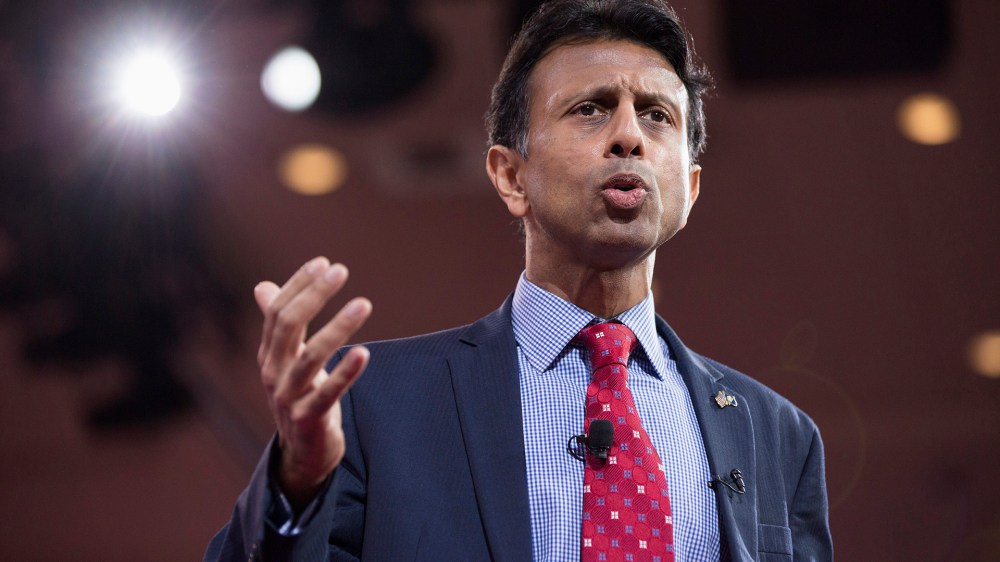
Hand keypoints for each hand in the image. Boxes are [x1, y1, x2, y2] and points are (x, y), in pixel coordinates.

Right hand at [253, 257, 371, 508]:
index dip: (298, 285)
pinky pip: (327, 393)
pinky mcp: (308, 418)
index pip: (278, 311)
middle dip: (314, 295)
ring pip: (310, 356)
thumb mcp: (287, 359)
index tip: (324, 262)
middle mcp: (273, 372)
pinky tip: (364, 353)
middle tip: (341, 271)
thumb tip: (262, 286)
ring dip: (337, 327)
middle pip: (288, 326)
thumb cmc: (300, 397)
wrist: (302, 452)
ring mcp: (288, 396)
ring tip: (363, 304)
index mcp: (269, 353)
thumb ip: (279, 325)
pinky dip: (346, 373)